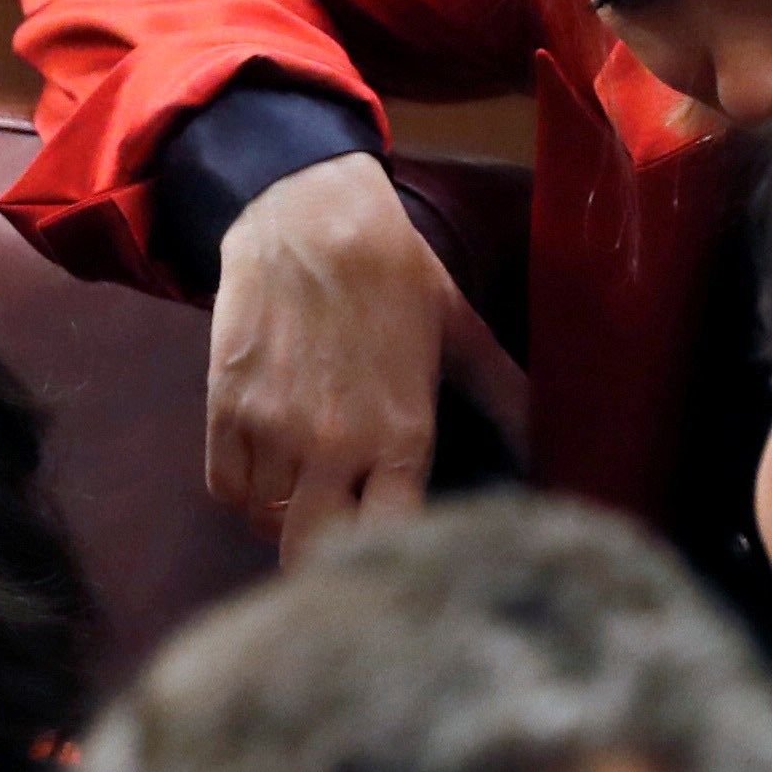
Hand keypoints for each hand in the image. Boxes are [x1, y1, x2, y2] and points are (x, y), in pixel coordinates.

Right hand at [207, 152, 471, 562]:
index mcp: (401, 433)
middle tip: (331, 538)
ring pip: (265, 521)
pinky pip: (225, 488)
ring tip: (300, 494)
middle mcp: (335, 443)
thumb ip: (502, 394)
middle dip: (321, 558)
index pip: (389, 538)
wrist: (310, 213)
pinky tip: (264, 471)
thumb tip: (547, 440)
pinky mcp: (226, 408)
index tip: (385, 546)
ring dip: (280, 518)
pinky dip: (241, 491)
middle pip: (313, 551)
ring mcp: (274, 429)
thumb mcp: (458, 330)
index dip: (385, 552)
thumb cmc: (393, 270)